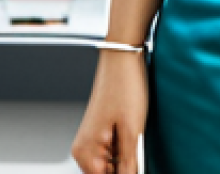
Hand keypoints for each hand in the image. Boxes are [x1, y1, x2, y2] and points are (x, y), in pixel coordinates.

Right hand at [71, 50, 148, 173]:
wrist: (122, 57)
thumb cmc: (125, 87)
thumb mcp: (132, 131)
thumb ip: (129, 165)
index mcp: (85, 153)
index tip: (135, 161)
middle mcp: (83, 148)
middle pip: (108, 173)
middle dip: (127, 166)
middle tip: (135, 141)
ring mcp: (91, 139)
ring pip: (113, 164)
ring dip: (127, 157)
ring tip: (134, 134)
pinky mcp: (101, 131)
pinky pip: (114, 151)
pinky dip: (126, 147)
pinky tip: (133, 132)